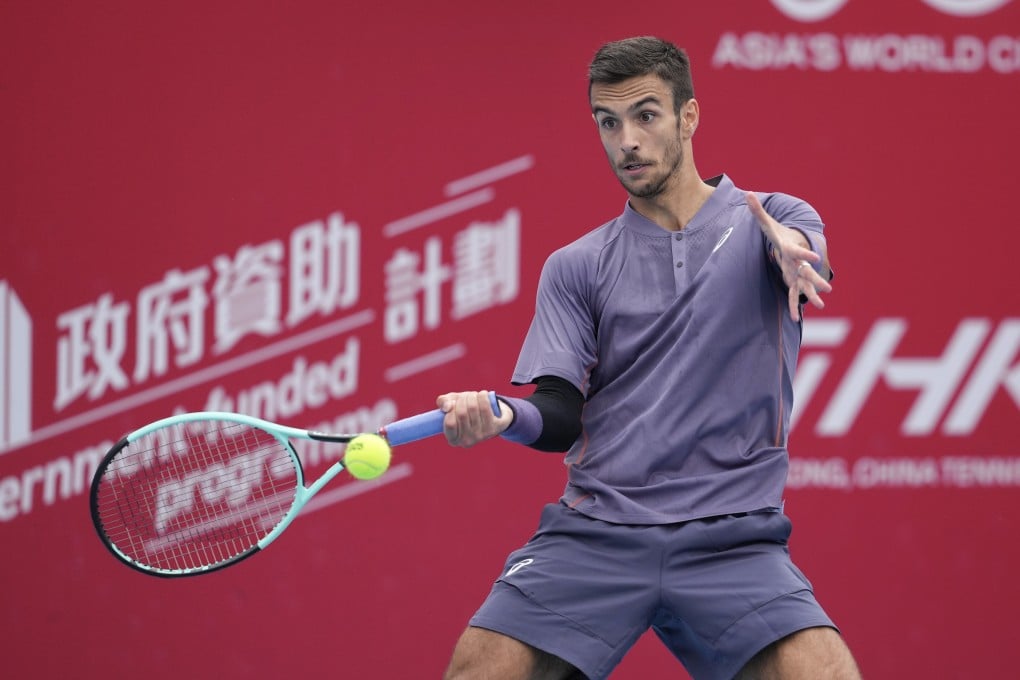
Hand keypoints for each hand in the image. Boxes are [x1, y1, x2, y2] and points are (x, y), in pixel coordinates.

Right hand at [435, 390, 512, 446]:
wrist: (493, 416)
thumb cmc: (466, 409)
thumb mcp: (451, 405)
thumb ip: (443, 402)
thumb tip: (448, 406)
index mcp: (453, 439)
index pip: (449, 423)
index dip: (450, 409)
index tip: (453, 402)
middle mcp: (467, 441)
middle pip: (462, 413)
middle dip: (462, 399)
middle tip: (465, 396)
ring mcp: (480, 436)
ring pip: (473, 408)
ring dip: (472, 396)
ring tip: (473, 395)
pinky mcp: (493, 429)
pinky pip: (485, 408)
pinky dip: (483, 397)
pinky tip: (482, 394)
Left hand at [746, 192, 831, 320]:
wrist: (791, 241)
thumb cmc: (778, 233)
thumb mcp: (767, 222)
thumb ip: (757, 210)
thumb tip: (747, 194)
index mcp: (791, 248)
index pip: (798, 251)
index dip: (805, 254)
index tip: (814, 257)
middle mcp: (797, 262)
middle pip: (807, 272)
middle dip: (816, 280)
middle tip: (827, 289)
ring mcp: (797, 273)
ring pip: (805, 286)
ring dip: (812, 296)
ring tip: (821, 306)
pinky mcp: (793, 281)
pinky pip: (794, 296)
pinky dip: (794, 306)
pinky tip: (794, 320)